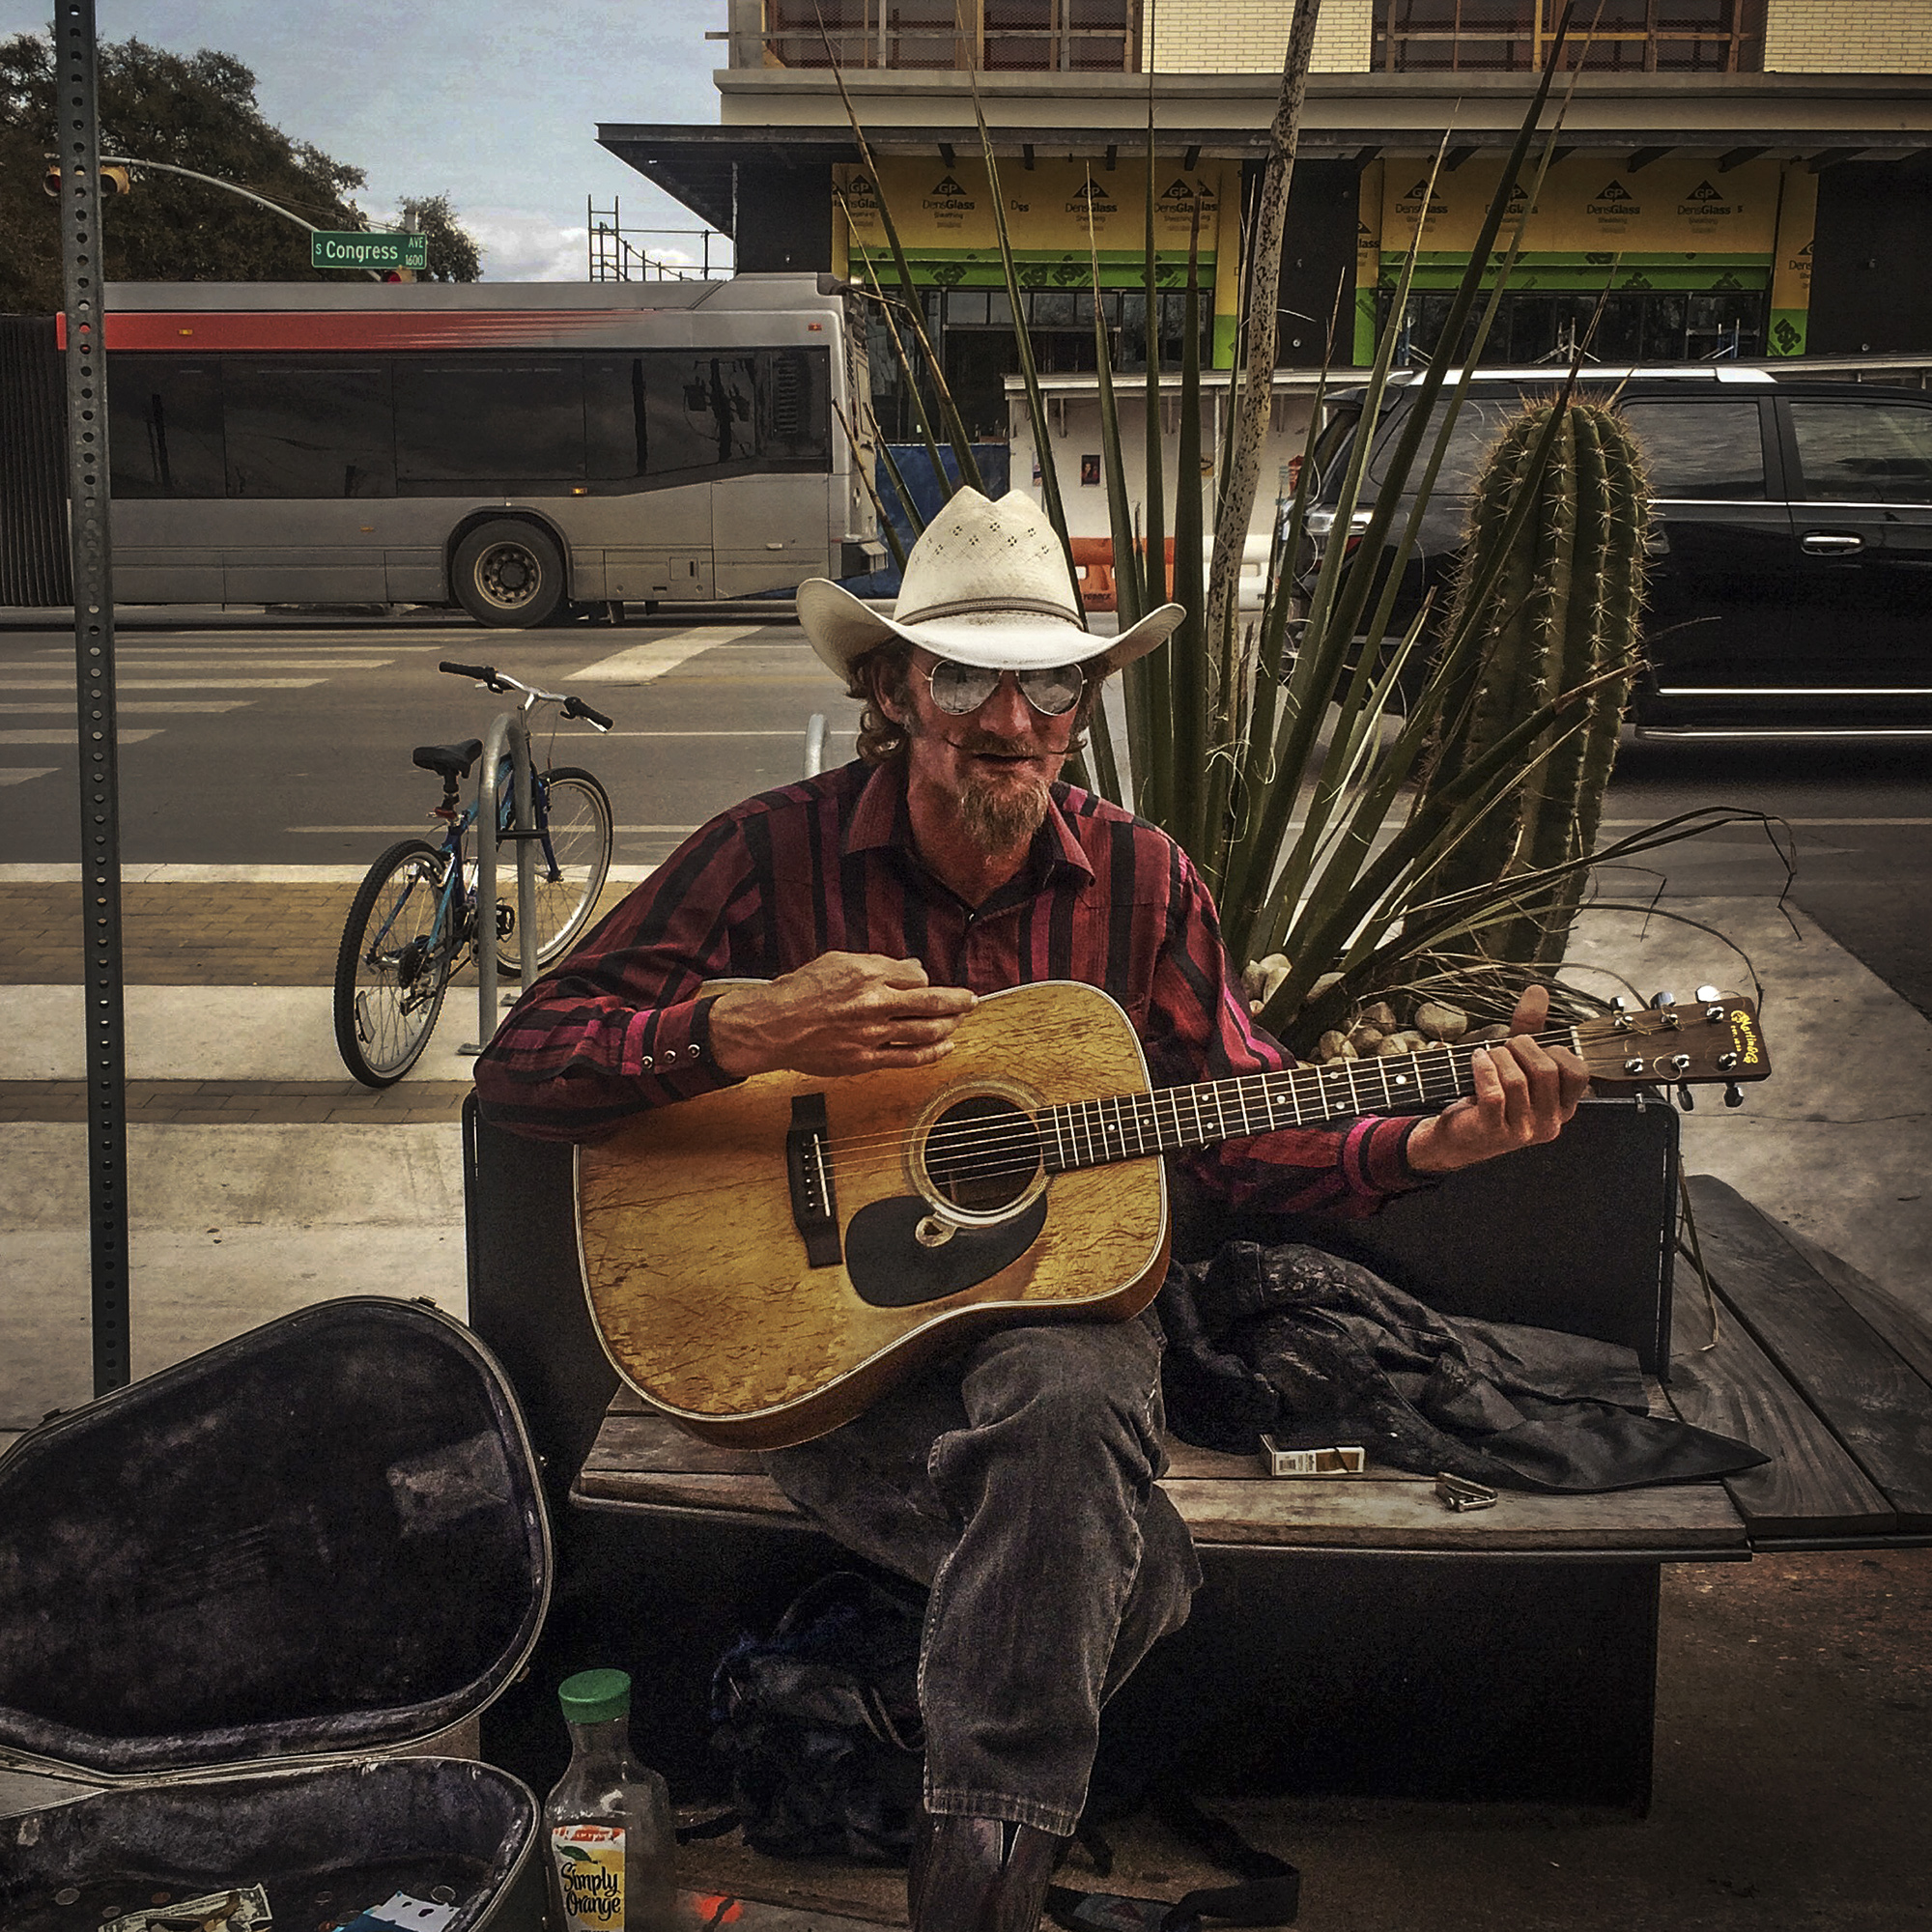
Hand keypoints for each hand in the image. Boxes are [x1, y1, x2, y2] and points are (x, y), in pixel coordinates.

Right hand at [708, 952, 975, 1079]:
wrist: (772, 1027)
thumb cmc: (798, 992)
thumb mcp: (837, 962)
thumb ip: (876, 965)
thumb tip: (908, 968)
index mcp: (867, 975)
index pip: (915, 976)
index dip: (925, 979)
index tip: (927, 982)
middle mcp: (874, 1004)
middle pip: (931, 1002)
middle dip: (958, 1001)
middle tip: (971, 999)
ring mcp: (872, 1034)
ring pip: (926, 1031)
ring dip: (950, 1025)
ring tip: (960, 1020)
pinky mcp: (866, 1060)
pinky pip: (909, 1057)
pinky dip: (933, 1052)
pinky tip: (946, 1046)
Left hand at [1405, 982, 1590, 1174]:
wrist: (1458, 1135)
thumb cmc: (1491, 1096)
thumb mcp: (1515, 1060)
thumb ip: (1531, 1026)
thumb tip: (1537, 991)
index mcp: (1563, 1107)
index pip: (1578, 1072)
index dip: (1556, 1051)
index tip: (1534, 1046)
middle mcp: (1550, 1123)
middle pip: (1546, 1071)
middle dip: (1522, 1047)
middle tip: (1505, 1046)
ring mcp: (1523, 1131)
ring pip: (1518, 1080)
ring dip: (1498, 1057)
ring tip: (1486, 1055)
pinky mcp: (1495, 1132)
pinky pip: (1494, 1092)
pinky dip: (1483, 1069)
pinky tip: (1476, 1061)